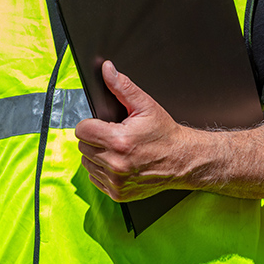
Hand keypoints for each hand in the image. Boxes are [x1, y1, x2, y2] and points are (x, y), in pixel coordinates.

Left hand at [75, 61, 208, 201]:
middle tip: (114, 136)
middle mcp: (115, 164)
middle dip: (95, 139)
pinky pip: (95, 178)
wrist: (183, 160)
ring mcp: (116, 181)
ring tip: (118, 150)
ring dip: (97, 155)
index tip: (104, 125)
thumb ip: (122, 87)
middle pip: (82, 146)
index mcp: (119, 141)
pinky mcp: (117, 194)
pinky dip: (103, 170)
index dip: (91, 124)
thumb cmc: (165, 134)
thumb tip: (107, 70)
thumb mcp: (145, 106)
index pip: (81, 130)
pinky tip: (119, 163)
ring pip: (87, 163)